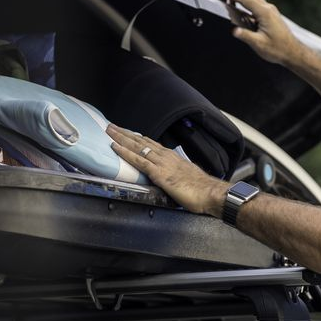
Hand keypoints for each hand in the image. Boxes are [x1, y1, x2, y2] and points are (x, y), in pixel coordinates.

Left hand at [106, 124, 228, 216]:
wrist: (211, 193)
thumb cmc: (202, 190)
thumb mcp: (187, 178)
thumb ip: (177, 175)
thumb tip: (172, 178)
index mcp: (173, 158)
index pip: (151, 144)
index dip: (138, 138)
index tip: (128, 133)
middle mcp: (166, 156)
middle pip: (142, 141)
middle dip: (125, 133)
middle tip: (112, 126)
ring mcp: (162, 163)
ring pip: (137, 147)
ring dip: (121, 138)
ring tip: (109, 131)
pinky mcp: (159, 173)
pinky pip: (138, 160)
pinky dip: (125, 152)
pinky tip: (115, 147)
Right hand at [211, 0, 302, 65]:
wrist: (293, 52)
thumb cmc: (278, 49)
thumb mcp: (259, 45)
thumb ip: (245, 36)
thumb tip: (234, 30)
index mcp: (265, 13)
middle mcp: (268, 9)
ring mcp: (270, 11)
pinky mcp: (270, 15)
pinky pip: (255, 3)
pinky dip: (245, 0)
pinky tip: (239, 3)